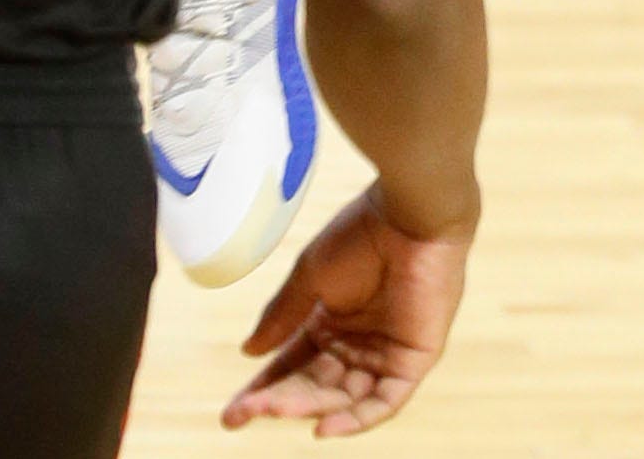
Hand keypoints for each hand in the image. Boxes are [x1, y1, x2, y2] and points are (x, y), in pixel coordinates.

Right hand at [223, 184, 471, 435]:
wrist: (408, 215)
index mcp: (329, 322)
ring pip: (341, 398)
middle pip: (311, 386)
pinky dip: (355, 420)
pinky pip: (383, 404)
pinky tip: (323, 427)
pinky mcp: (411, 363)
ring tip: (274, 409)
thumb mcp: (310, 276)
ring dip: (308, 408)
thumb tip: (248, 352)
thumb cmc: (359, 235)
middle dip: (279, 402)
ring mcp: (383, 356)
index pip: (291, 365)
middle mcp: (354, 345)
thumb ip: (282, 315)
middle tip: (244, 413)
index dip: (263, 388)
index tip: (232, 413)